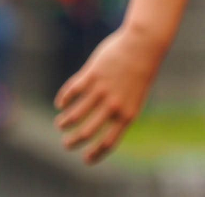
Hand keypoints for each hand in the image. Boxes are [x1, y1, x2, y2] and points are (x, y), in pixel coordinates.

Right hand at [54, 26, 163, 163]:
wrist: (144, 45)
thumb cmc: (140, 73)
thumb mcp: (134, 98)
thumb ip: (120, 114)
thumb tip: (102, 131)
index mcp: (127, 114)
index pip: (108, 143)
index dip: (95, 154)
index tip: (85, 159)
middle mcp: (114, 105)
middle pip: (87, 133)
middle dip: (73, 142)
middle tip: (66, 143)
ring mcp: (102, 90)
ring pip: (75, 115)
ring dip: (64, 123)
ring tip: (60, 124)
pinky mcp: (92, 74)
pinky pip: (72, 92)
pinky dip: (63, 100)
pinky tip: (61, 103)